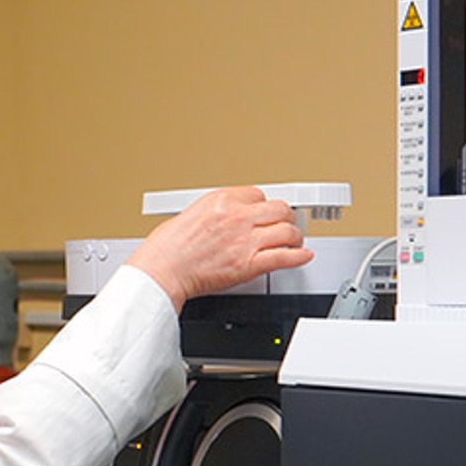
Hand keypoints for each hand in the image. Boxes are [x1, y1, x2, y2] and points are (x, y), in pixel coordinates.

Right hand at [125, 187, 313, 311]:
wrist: (162, 271)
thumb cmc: (166, 248)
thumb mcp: (189, 214)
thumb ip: (214, 213)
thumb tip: (226, 219)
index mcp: (221, 200)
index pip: (258, 194)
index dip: (264, 206)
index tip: (266, 213)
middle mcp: (237, 217)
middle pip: (278, 209)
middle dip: (285, 217)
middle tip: (287, 223)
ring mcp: (246, 240)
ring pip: (287, 231)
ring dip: (294, 237)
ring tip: (294, 240)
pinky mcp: (250, 264)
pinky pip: (285, 257)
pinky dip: (298, 257)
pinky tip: (303, 256)